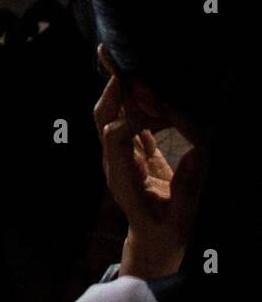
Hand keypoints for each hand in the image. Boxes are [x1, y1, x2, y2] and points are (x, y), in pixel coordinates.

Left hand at [93, 71, 203, 279]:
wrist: (153, 242)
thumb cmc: (166, 234)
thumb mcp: (180, 220)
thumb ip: (186, 190)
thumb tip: (196, 155)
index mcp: (123, 179)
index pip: (115, 139)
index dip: (130, 118)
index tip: (153, 105)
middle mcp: (116, 162)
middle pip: (104, 119)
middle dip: (110, 91)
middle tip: (118, 60)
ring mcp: (123, 156)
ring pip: (115, 116)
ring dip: (125, 90)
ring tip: (138, 66)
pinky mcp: (136, 153)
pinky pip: (133, 121)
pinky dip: (142, 104)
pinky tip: (153, 87)